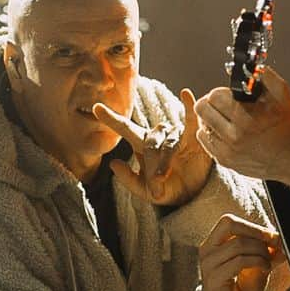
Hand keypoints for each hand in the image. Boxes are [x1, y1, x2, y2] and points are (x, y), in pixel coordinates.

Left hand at [93, 90, 212, 206]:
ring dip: (165, 163)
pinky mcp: (193, 136)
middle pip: (150, 145)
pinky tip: (185, 94)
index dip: (111, 119)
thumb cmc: (167, 189)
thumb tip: (113, 164)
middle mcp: (158, 135)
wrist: (192, 196)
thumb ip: (128, 180)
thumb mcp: (145, 191)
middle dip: (151, 167)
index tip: (96, 108)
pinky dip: (189, 107)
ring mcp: (175, 134)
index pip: (125, 128)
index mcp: (142, 145)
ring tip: (163, 179)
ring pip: (168, 144)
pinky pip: (190, 120)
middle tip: (156, 186)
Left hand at [193, 66, 289, 182]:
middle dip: (211, 103)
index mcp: (246, 117)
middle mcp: (235, 135)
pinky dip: (211, 134)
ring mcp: (228, 150)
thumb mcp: (283, 96)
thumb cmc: (288, 127)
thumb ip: (265, 76)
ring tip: (224, 119)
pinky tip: (224, 132)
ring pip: (201, 126)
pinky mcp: (225, 160)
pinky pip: (205, 142)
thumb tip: (251, 66)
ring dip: (210, 119)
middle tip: (221, 105)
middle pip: (202, 109)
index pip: (214, 96)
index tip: (228, 95)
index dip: (221, 92)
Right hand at [199, 214, 281, 290]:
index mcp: (213, 244)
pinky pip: (239, 261)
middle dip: (256, 233)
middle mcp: (207, 251)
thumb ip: (267, 252)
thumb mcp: (256, 266)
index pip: (229, 221)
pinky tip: (264, 269)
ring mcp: (209, 264)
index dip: (253, 226)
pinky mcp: (215, 278)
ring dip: (260, 251)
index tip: (271, 236)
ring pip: (238, 244)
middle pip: (230, 225)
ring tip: (267, 262)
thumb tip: (282, 241)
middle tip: (272, 244)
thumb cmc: (238, 290)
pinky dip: (257, 262)